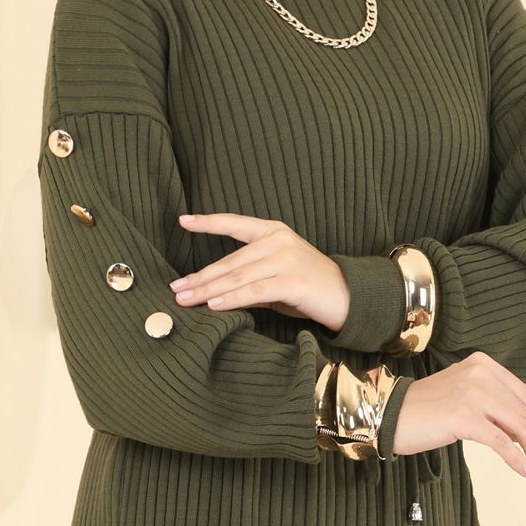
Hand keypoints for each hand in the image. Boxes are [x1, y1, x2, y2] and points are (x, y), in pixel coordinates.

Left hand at [169, 213, 350, 332]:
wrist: (348, 297)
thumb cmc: (309, 286)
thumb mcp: (277, 274)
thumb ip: (249, 275)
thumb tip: (212, 290)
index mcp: (273, 231)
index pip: (234, 223)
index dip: (208, 222)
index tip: (184, 220)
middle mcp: (278, 241)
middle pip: (229, 261)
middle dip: (200, 277)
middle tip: (176, 288)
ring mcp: (285, 259)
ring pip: (237, 277)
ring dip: (208, 290)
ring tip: (186, 299)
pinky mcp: (291, 281)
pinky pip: (254, 291)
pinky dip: (231, 299)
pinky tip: (213, 305)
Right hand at [393, 351, 525, 476]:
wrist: (391, 415)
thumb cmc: (425, 409)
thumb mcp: (462, 393)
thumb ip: (491, 400)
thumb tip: (525, 427)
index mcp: (481, 363)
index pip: (521, 391)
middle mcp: (478, 373)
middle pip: (521, 409)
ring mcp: (471, 394)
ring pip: (516, 425)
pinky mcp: (464, 417)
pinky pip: (501, 442)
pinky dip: (516, 458)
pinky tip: (522, 469)